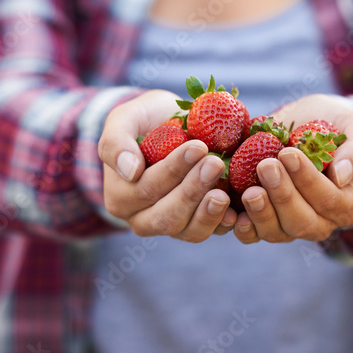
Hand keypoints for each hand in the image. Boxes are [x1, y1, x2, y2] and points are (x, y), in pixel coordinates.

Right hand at [98, 89, 237, 240]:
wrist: (168, 124)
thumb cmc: (143, 120)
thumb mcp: (124, 120)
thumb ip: (116, 143)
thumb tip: (130, 172)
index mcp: (121, 197)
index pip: (147, 189)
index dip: (173, 170)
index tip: (198, 146)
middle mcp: (144, 219)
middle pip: (167, 216)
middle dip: (193, 191)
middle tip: (215, 163)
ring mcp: (173, 224)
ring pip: (189, 231)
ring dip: (208, 212)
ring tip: (225, 192)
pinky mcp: (197, 223)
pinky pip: (210, 231)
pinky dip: (223, 223)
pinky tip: (236, 210)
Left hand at [232, 93, 352, 244]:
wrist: (309, 122)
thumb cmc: (338, 123)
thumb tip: (343, 175)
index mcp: (347, 204)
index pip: (329, 200)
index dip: (308, 181)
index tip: (288, 153)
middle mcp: (321, 221)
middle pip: (302, 222)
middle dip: (283, 195)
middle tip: (265, 166)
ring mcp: (290, 224)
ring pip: (277, 232)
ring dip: (261, 213)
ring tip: (248, 190)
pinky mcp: (265, 220)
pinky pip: (253, 234)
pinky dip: (242, 227)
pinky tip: (233, 212)